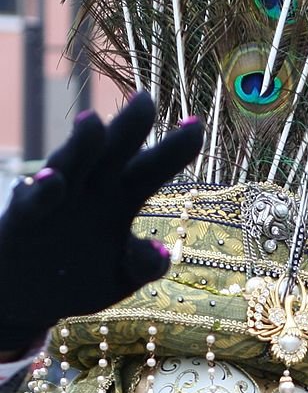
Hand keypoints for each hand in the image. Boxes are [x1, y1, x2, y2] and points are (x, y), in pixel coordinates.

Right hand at [0, 91, 203, 354]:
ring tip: (92, 122)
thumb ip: (141, 267)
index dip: (175, 149)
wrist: (29, 293)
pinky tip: (53, 182)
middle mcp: (92, 188)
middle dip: (129, 127)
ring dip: (82, 145)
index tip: (196, 124)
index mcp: (121, 198)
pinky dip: (43, 192)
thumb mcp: (119, 278)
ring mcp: (59, 197)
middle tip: (145, 99)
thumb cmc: (79, 276)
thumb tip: (160, 255)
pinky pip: (36, 201)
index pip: (152, 168)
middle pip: (115, 152)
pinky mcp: (27, 216)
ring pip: (72, 163)